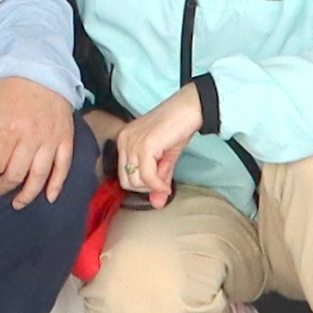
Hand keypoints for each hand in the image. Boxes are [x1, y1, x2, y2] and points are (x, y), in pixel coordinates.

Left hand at [0, 72, 80, 206]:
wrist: (37, 68)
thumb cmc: (4, 90)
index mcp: (8, 129)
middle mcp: (31, 137)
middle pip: (17, 174)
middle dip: (4, 187)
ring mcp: (51, 139)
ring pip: (40, 176)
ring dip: (28, 194)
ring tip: (18, 204)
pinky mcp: (65, 138)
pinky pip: (63, 167)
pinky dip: (57, 185)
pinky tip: (49, 198)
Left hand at [116, 86, 204, 202]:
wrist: (189, 108)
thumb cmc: (177, 127)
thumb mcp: (165, 157)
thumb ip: (158, 179)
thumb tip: (157, 204)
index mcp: (125, 140)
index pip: (123, 174)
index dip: (141, 184)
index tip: (157, 184)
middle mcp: (124, 140)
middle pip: (126, 180)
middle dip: (146, 188)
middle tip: (162, 183)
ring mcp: (133, 142)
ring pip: (136, 180)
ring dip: (152, 186)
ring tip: (166, 179)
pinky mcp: (145, 145)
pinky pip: (147, 176)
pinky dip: (158, 184)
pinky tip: (167, 183)